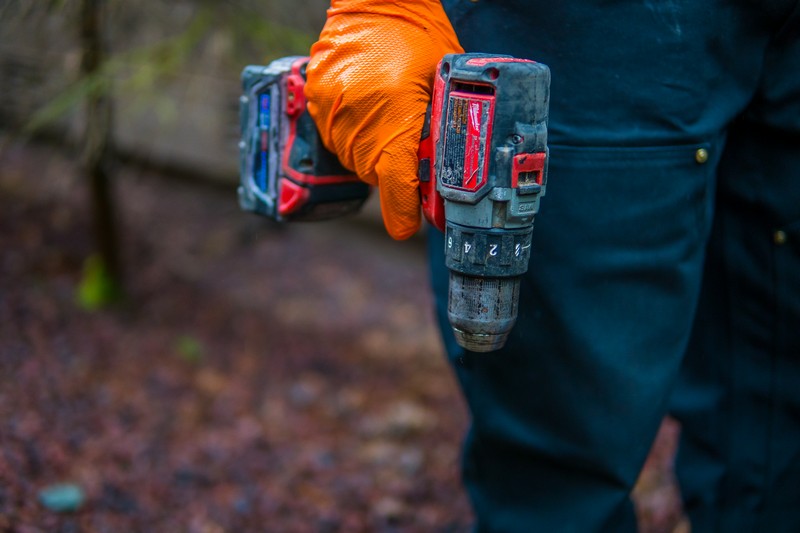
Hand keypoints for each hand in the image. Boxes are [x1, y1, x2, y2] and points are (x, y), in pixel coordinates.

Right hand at [305, 0, 462, 239]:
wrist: (376, 2)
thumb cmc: (420, 39)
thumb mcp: (443, 87)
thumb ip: (442, 136)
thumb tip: (441, 182)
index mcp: (394, 115)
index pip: (395, 185)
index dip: (403, 213)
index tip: (407, 227)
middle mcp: (356, 120)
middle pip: (376, 175)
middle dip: (395, 172)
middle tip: (411, 151)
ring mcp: (330, 112)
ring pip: (354, 159)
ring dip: (373, 153)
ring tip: (388, 122)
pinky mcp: (315, 103)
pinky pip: (336, 138)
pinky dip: (354, 134)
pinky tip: (368, 112)